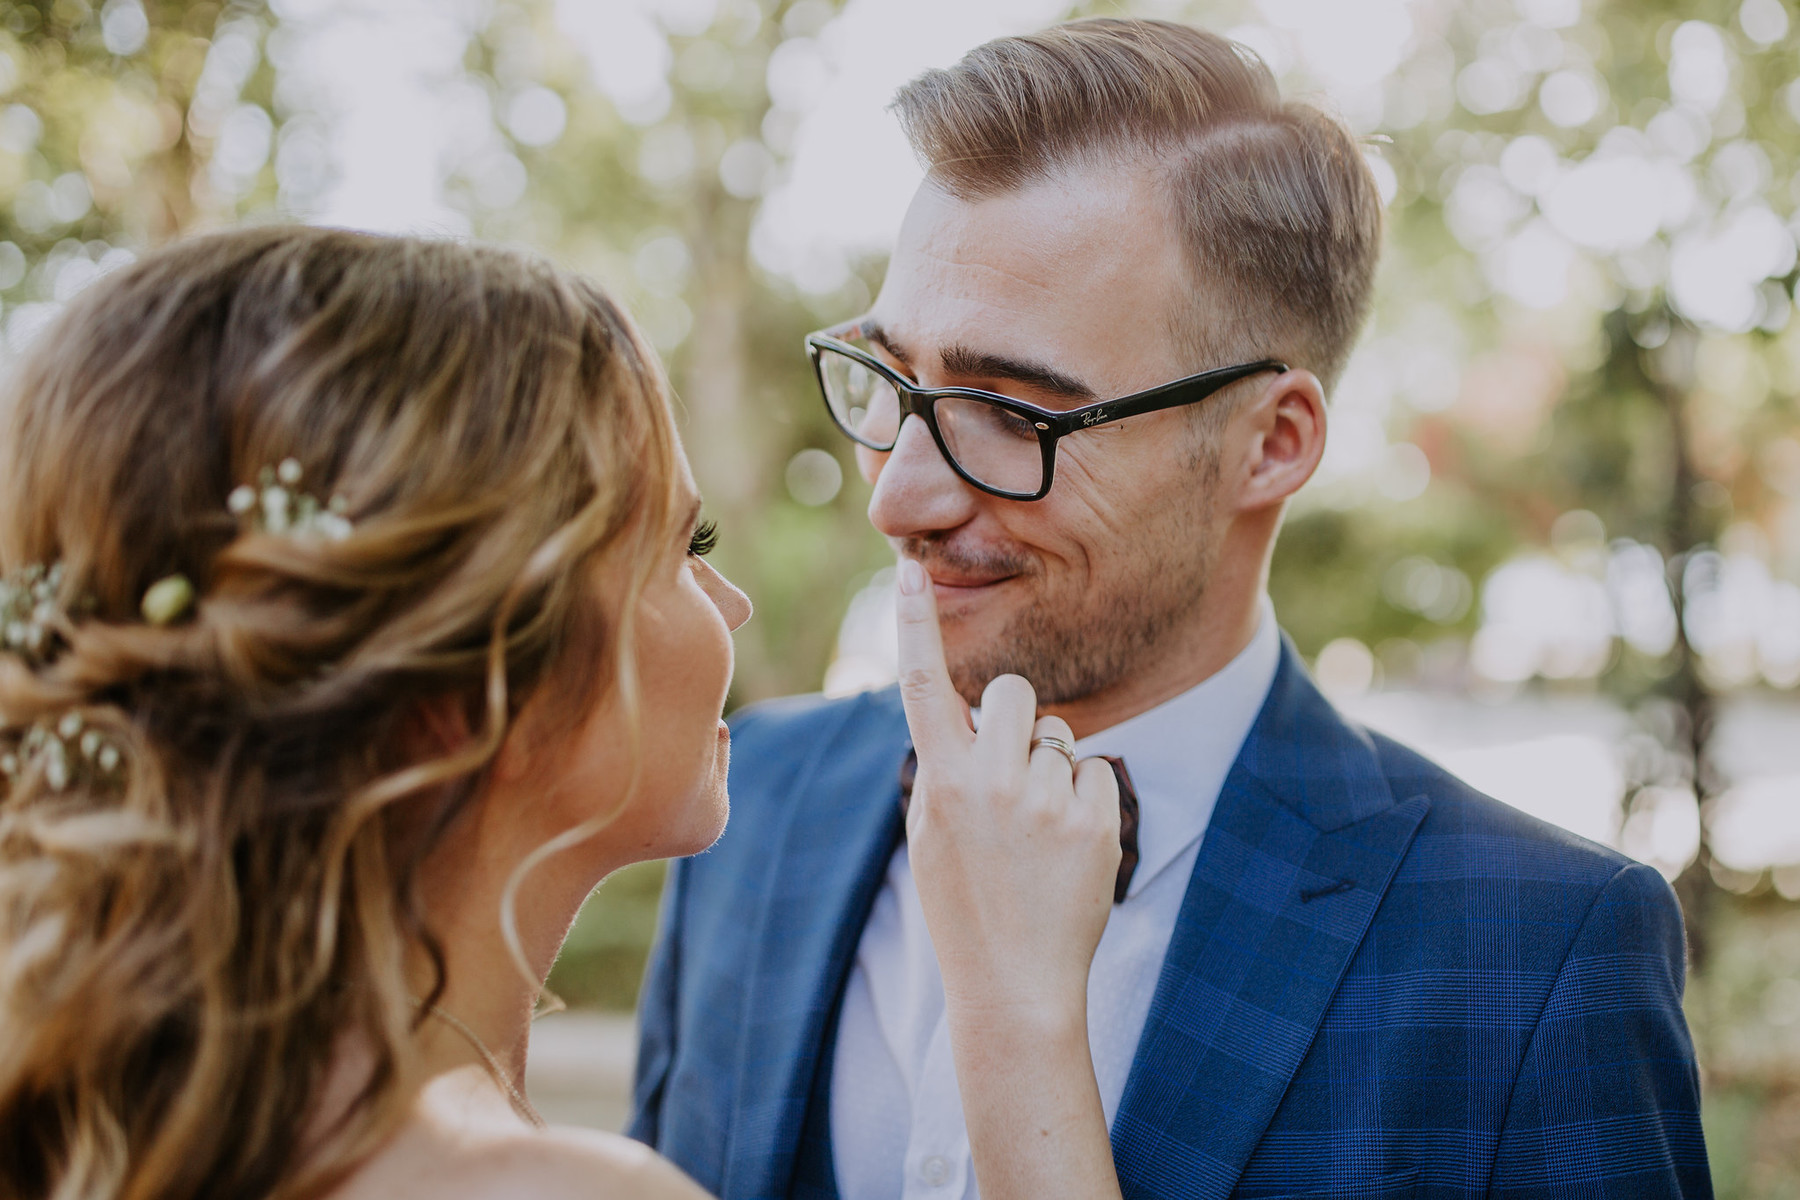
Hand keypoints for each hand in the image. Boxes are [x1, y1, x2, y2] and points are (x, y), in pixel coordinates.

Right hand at [893, 557, 1119, 1026]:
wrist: (1015, 984)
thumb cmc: (965, 905)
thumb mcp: (931, 834)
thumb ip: (947, 767)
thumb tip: (968, 713)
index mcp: (941, 782)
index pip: (922, 686)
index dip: (914, 624)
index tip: (908, 569)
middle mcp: (992, 783)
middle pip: (1015, 694)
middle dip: (1018, 720)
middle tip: (1012, 774)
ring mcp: (1046, 802)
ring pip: (1061, 736)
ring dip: (1052, 769)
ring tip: (1037, 834)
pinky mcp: (1095, 822)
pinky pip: (1096, 772)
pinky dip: (1086, 801)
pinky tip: (1069, 848)